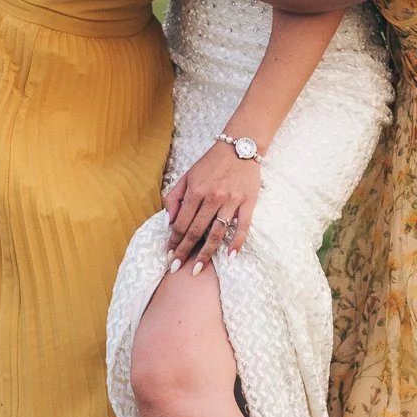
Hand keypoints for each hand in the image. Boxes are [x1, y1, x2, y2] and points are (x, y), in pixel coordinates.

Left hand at [164, 141, 261, 272]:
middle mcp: (212, 197)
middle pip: (195, 232)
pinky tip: (230, 256)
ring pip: (216, 233)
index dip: (173, 241)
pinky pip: (242, 227)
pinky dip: (236, 243)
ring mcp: (231, 201)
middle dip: (184, 252)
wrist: (240, 147)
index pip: (181, 223)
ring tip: (198, 269)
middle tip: (177, 268)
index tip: (169, 254)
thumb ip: (175, 197)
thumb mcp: (187, 175)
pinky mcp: (248, 203)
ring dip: (206, 254)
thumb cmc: (211, 163)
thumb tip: (168, 221)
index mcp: (195, 191)